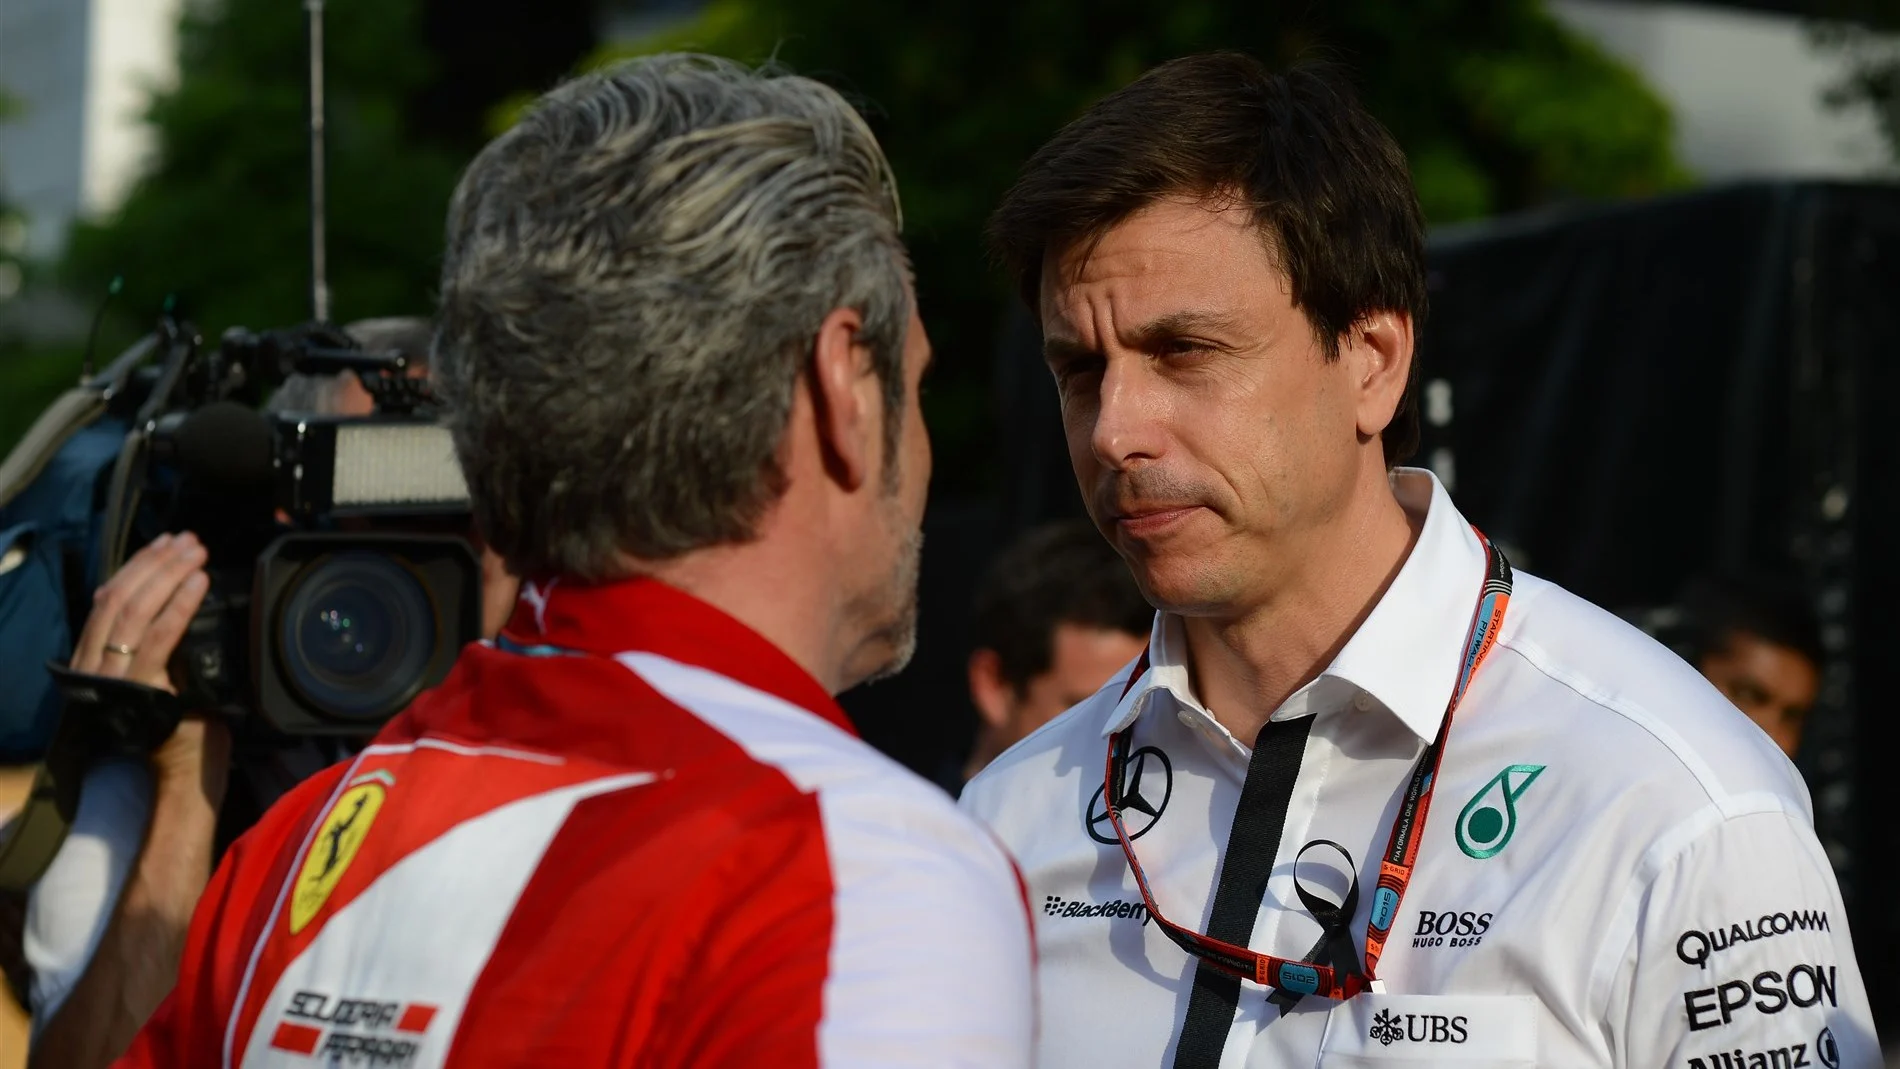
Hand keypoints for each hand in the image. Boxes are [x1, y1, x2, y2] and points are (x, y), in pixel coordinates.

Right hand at [71, 534, 228, 801]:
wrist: (181, 774)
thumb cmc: (179, 724)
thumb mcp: (162, 676)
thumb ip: (158, 645)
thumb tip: (178, 601)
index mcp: (96, 659)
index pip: (108, 599)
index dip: (137, 566)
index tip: (165, 543)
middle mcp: (95, 665)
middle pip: (118, 597)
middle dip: (156, 563)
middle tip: (189, 541)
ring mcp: (114, 677)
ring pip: (134, 610)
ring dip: (169, 575)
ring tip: (197, 554)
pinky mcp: (140, 689)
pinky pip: (158, 638)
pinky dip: (179, 606)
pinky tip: (198, 584)